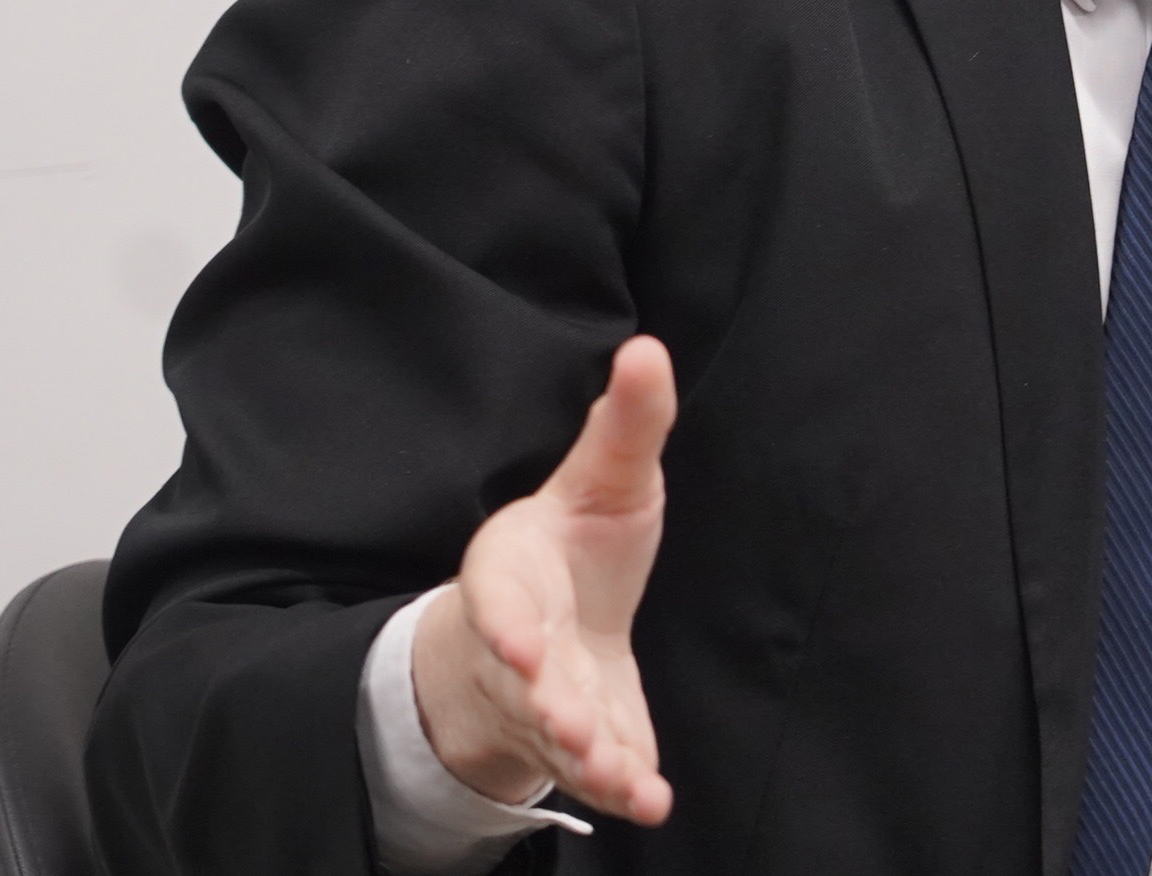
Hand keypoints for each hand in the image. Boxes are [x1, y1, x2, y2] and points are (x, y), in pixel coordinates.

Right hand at [410, 335, 677, 823]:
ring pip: (560, 737)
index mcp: (510, 575)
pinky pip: (600, 772)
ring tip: (622, 777)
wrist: (546, 627)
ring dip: (589, 757)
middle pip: (528, 684)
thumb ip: (625, 426)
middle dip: (550, 706)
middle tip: (571, 727)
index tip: (522, 644)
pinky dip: (625, 789)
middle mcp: (520, 647)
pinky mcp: (586, 740)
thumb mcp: (601, 477)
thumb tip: (647, 348)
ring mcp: (547, 702)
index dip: (507, 624)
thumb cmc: (571, 545)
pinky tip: (653, 802)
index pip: (498, 601)